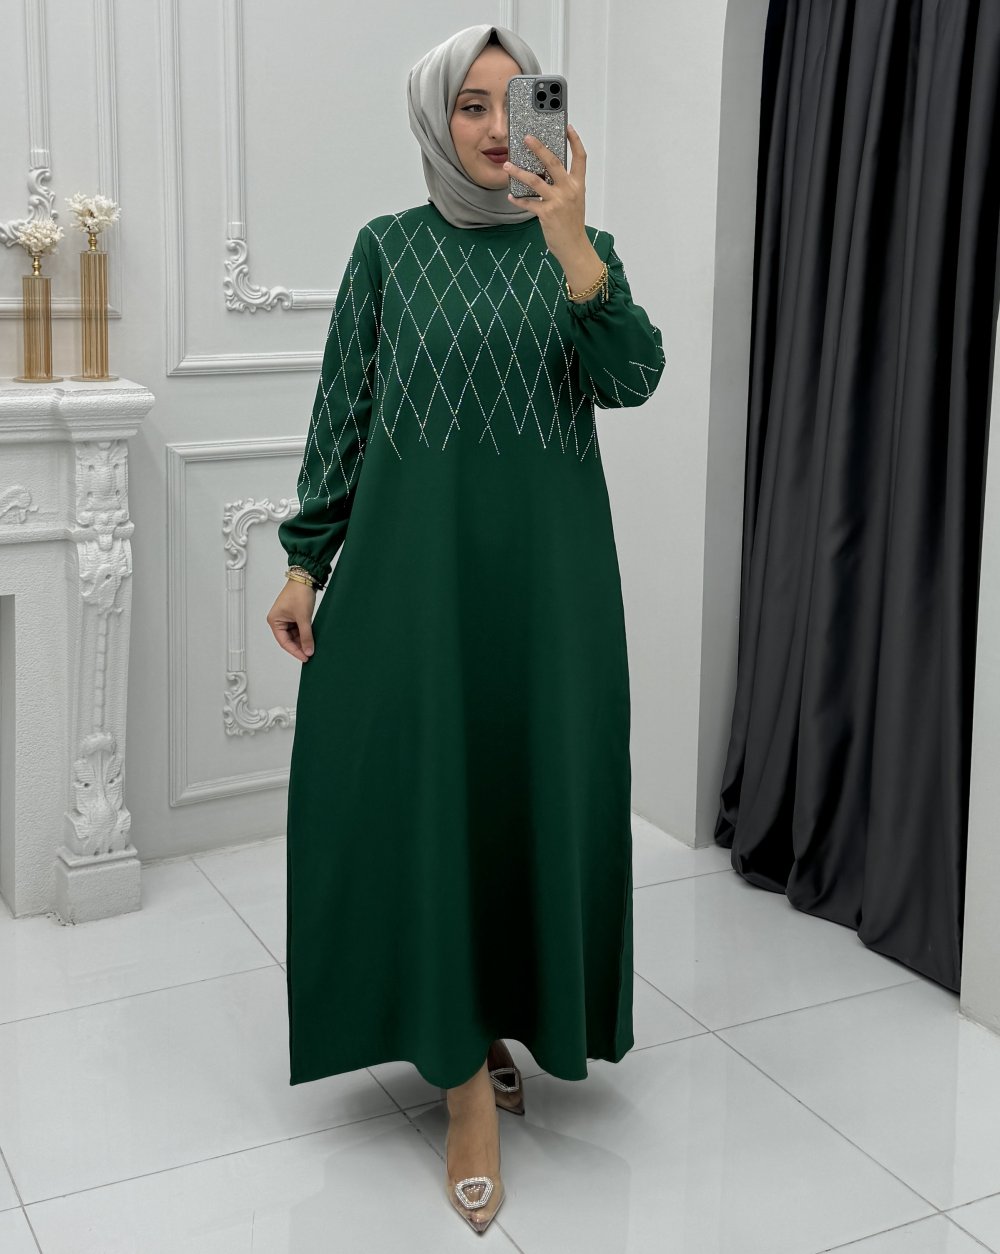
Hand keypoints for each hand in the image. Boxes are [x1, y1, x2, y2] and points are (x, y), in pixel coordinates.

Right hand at [267, 580, 315, 662]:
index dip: (295, 651)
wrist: (306, 578)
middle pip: (288, 639)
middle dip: (299, 646)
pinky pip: (298, 629)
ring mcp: (286, 618)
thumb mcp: (303, 617)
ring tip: (311, 647)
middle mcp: (278, 620)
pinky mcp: (294, 615)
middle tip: (309, 654)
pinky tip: (311, 639)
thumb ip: (306, 636)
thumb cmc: (299, 593)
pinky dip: (304, 634)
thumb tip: (308, 650)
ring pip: (294, 635)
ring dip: (302, 640)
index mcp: (274, 621)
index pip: (284, 642)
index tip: (305, 657)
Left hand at [503, 123, 602, 292]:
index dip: (575, 141)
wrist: (574, 247)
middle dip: (539, 147)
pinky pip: (528, 202)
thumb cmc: (572, 224)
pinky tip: (511, 196)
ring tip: (507, 166)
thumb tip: (545, 173)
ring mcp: (558, 201)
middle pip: (554, 162)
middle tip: (527, 137)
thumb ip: (564, 186)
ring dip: (519, 172)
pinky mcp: (547, 213)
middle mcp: (569, 190)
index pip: (580, 158)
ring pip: (536, 180)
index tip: (568, 127)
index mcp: (578, 185)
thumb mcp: (574, 201)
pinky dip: (518, 199)